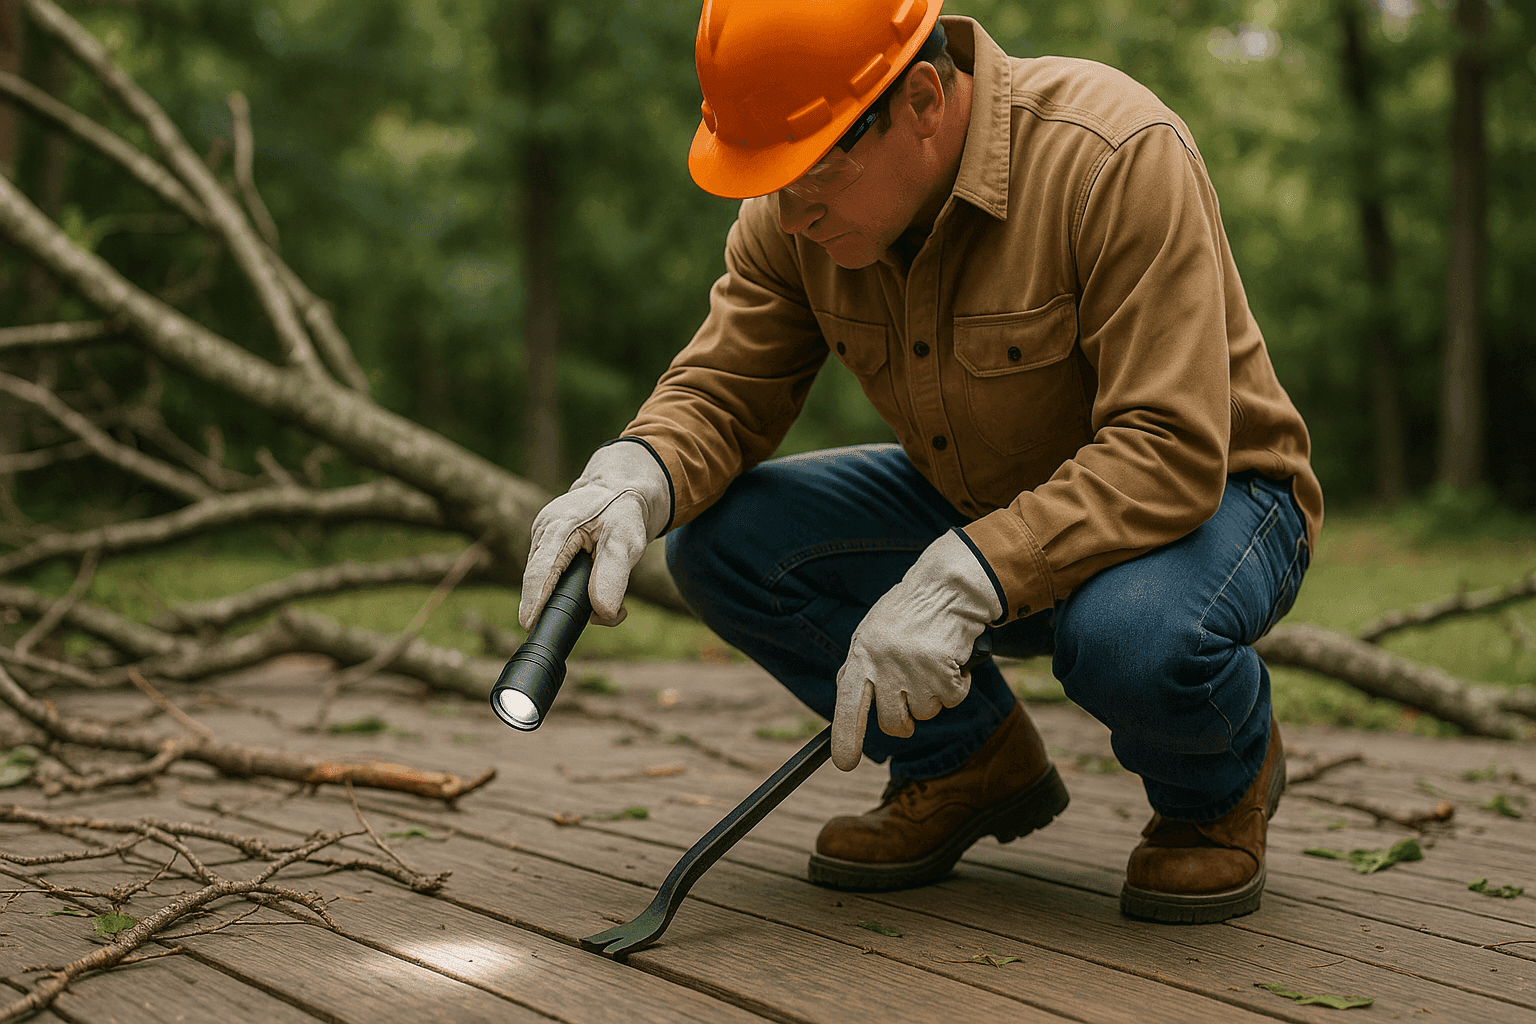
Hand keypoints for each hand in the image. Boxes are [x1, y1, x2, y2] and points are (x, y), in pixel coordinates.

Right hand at [519, 441, 669, 631]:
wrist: (619, 491)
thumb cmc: (622, 511)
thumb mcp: (626, 539)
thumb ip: (613, 574)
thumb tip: (603, 613)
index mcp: (557, 526)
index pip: (540, 569)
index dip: (534, 599)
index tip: (530, 624)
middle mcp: (543, 535)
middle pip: (540, 582)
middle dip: (565, 606)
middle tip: (594, 620)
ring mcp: (542, 544)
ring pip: (550, 585)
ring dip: (577, 601)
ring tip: (611, 607)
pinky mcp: (549, 553)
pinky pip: (556, 580)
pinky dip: (577, 593)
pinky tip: (602, 594)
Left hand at [831, 530, 1002, 771]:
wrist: (947, 588)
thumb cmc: (909, 613)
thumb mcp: (873, 634)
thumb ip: (861, 666)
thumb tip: (847, 700)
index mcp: (861, 655)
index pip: (847, 706)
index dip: (845, 738)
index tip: (845, 763)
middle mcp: (884, 665)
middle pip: (894, 723)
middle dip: (906, 721)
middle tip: (912, 700)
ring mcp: (913, 669)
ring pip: (926, 713)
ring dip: (935, 695)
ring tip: (933, 662)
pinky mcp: (943, 670)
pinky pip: (953, 700)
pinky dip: (958, 686)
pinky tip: (952, 660)